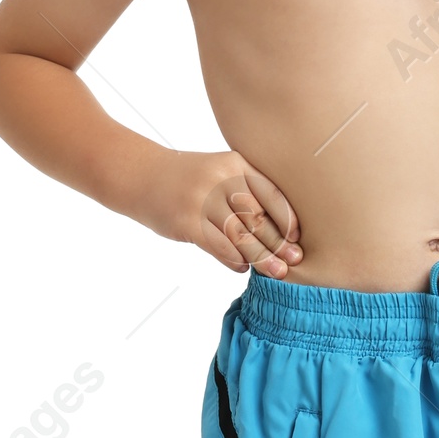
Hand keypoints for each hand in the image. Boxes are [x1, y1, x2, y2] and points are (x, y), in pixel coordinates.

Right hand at [144, 149, 301, 275]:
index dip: (287, 218)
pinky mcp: (186, 221)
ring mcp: (202, 200)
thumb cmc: (189, 180)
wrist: (142, 175)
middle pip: (259, 217)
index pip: (271, 194)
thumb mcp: (219, 171)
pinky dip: (234, 260)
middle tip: (296, 260)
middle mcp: (220, 180)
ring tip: (277, 272)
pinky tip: (242, 268)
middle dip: (280, 242)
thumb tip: (281, 229)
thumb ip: (246, 190)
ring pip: (241, 236)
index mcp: (235, 164)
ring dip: (262, 257)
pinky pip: (218, 246)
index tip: (297, 237)